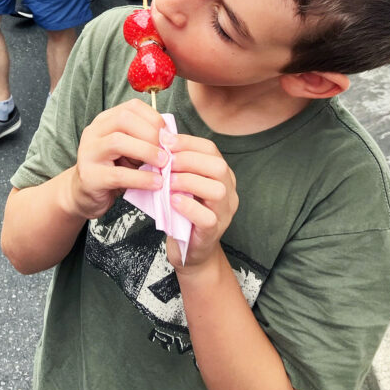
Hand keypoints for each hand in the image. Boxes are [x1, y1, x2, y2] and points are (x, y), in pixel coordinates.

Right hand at [66, 99, 166, 219]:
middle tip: (168, 150)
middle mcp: (94, 131)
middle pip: (123, 119)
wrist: (86, 195)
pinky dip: (141, 178)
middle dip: (150, 132)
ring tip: (164, 163)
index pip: (131, 107)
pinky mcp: (90, 177)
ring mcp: (89, 153)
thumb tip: (172, 139)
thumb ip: (145, 141)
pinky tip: (156, 182)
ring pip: (118, 142)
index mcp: (105, 121)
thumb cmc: (113, 170)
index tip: (169, 135)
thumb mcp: (130, 151)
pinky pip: (118, 174)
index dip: (154, 118)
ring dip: (146, 151)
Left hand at [161, 133, 237, 270]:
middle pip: (218, 166)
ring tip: (168, 181)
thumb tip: (161, 139)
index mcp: (221, 175)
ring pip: (217, 190)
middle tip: (166, 162)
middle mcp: (229, 191)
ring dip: (188, 181)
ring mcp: (224, 213)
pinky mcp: (214, 232)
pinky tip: (173, 201)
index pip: (211, 149)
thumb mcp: (181, 183)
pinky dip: (189, 206)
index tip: (165, 141)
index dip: (188, 142)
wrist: (189, 250)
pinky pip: (207, 217)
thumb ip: (177, 164)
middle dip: (189, 159)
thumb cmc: (183, 211)